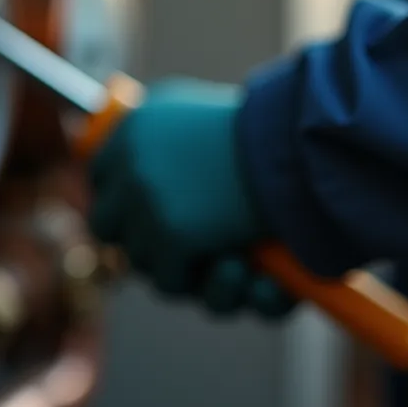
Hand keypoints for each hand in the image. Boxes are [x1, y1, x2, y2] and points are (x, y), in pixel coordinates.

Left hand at [89, 78, 294, 317]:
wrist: (303, 145)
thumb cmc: (279, 133)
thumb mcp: (215, 119)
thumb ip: (182, 148)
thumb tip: (165, 191)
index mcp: (138, 125)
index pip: (105, 177)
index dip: (127, 206)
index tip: (157, 224)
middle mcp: (129, 159)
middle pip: (108, 223)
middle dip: (146, 245)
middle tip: (194, 254)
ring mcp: (144, 199)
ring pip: (142, 260)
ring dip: (189, 272)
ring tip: (242, 267)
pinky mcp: (168, 234)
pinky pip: (174, 280)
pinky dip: (213, 286)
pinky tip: (254, 276)